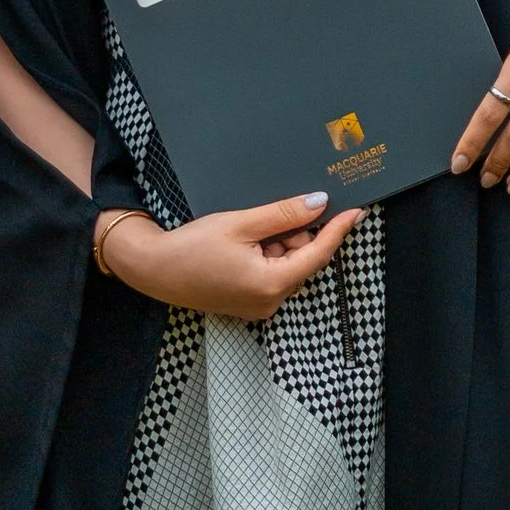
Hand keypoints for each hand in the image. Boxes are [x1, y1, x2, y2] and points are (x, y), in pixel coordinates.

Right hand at [101, 195, 362, 327]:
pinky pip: (272, 275)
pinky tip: (244, 244)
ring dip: (278, 244)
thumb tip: (318, 203)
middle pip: (302, 260)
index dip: (337, 230)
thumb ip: (283, 214)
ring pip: (287, 266)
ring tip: (247, 231)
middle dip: (294, 235)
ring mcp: (260, 306)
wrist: (153, 270)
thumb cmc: (193, 246)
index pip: (318, 254)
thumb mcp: (241, 223)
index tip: (356, 211)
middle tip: (268, 216)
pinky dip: (267, 256)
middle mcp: (271, 301)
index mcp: (272, 284)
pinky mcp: (248, 303)